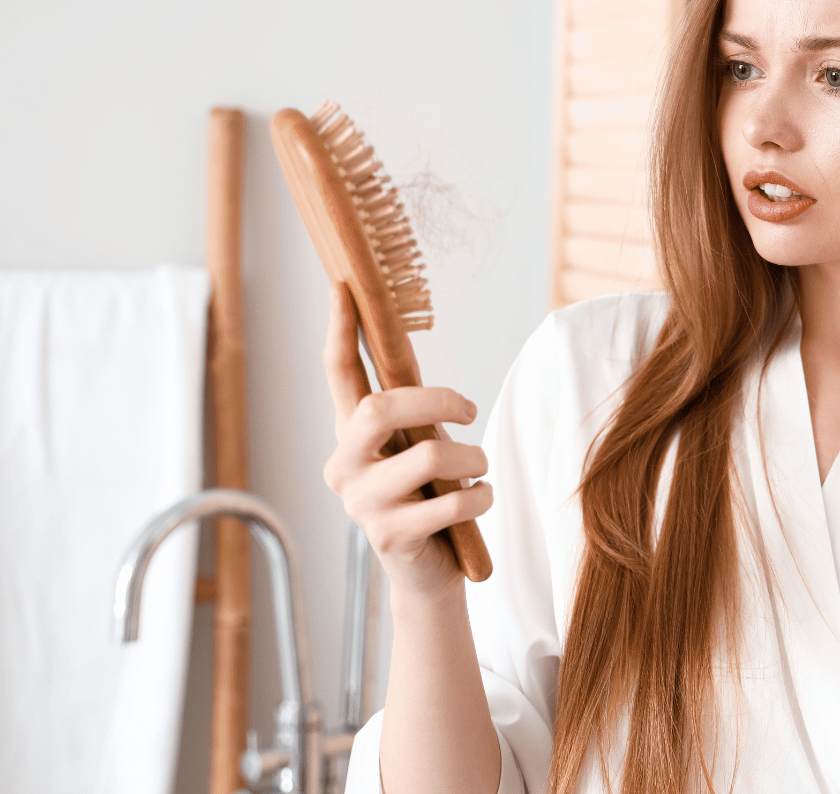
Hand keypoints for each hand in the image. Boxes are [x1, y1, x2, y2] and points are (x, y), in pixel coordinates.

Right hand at [321, 283, 493, 600]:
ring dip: (472, 460)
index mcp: (349, 436)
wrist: (428, 573)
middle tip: (470, 410)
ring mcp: (362, 504)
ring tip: (479, 471)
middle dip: (437, 400)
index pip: (338, 374)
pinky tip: (479, 502)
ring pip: (428, 457)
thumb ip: (411, 408)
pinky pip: (451, 503)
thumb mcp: (417, 446)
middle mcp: (344, 466)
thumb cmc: (426, 499)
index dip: (341, 331)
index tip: (344, 286)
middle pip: (381, 408)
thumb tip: (403, 343)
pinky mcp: (389, 537)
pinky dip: (480, 497)